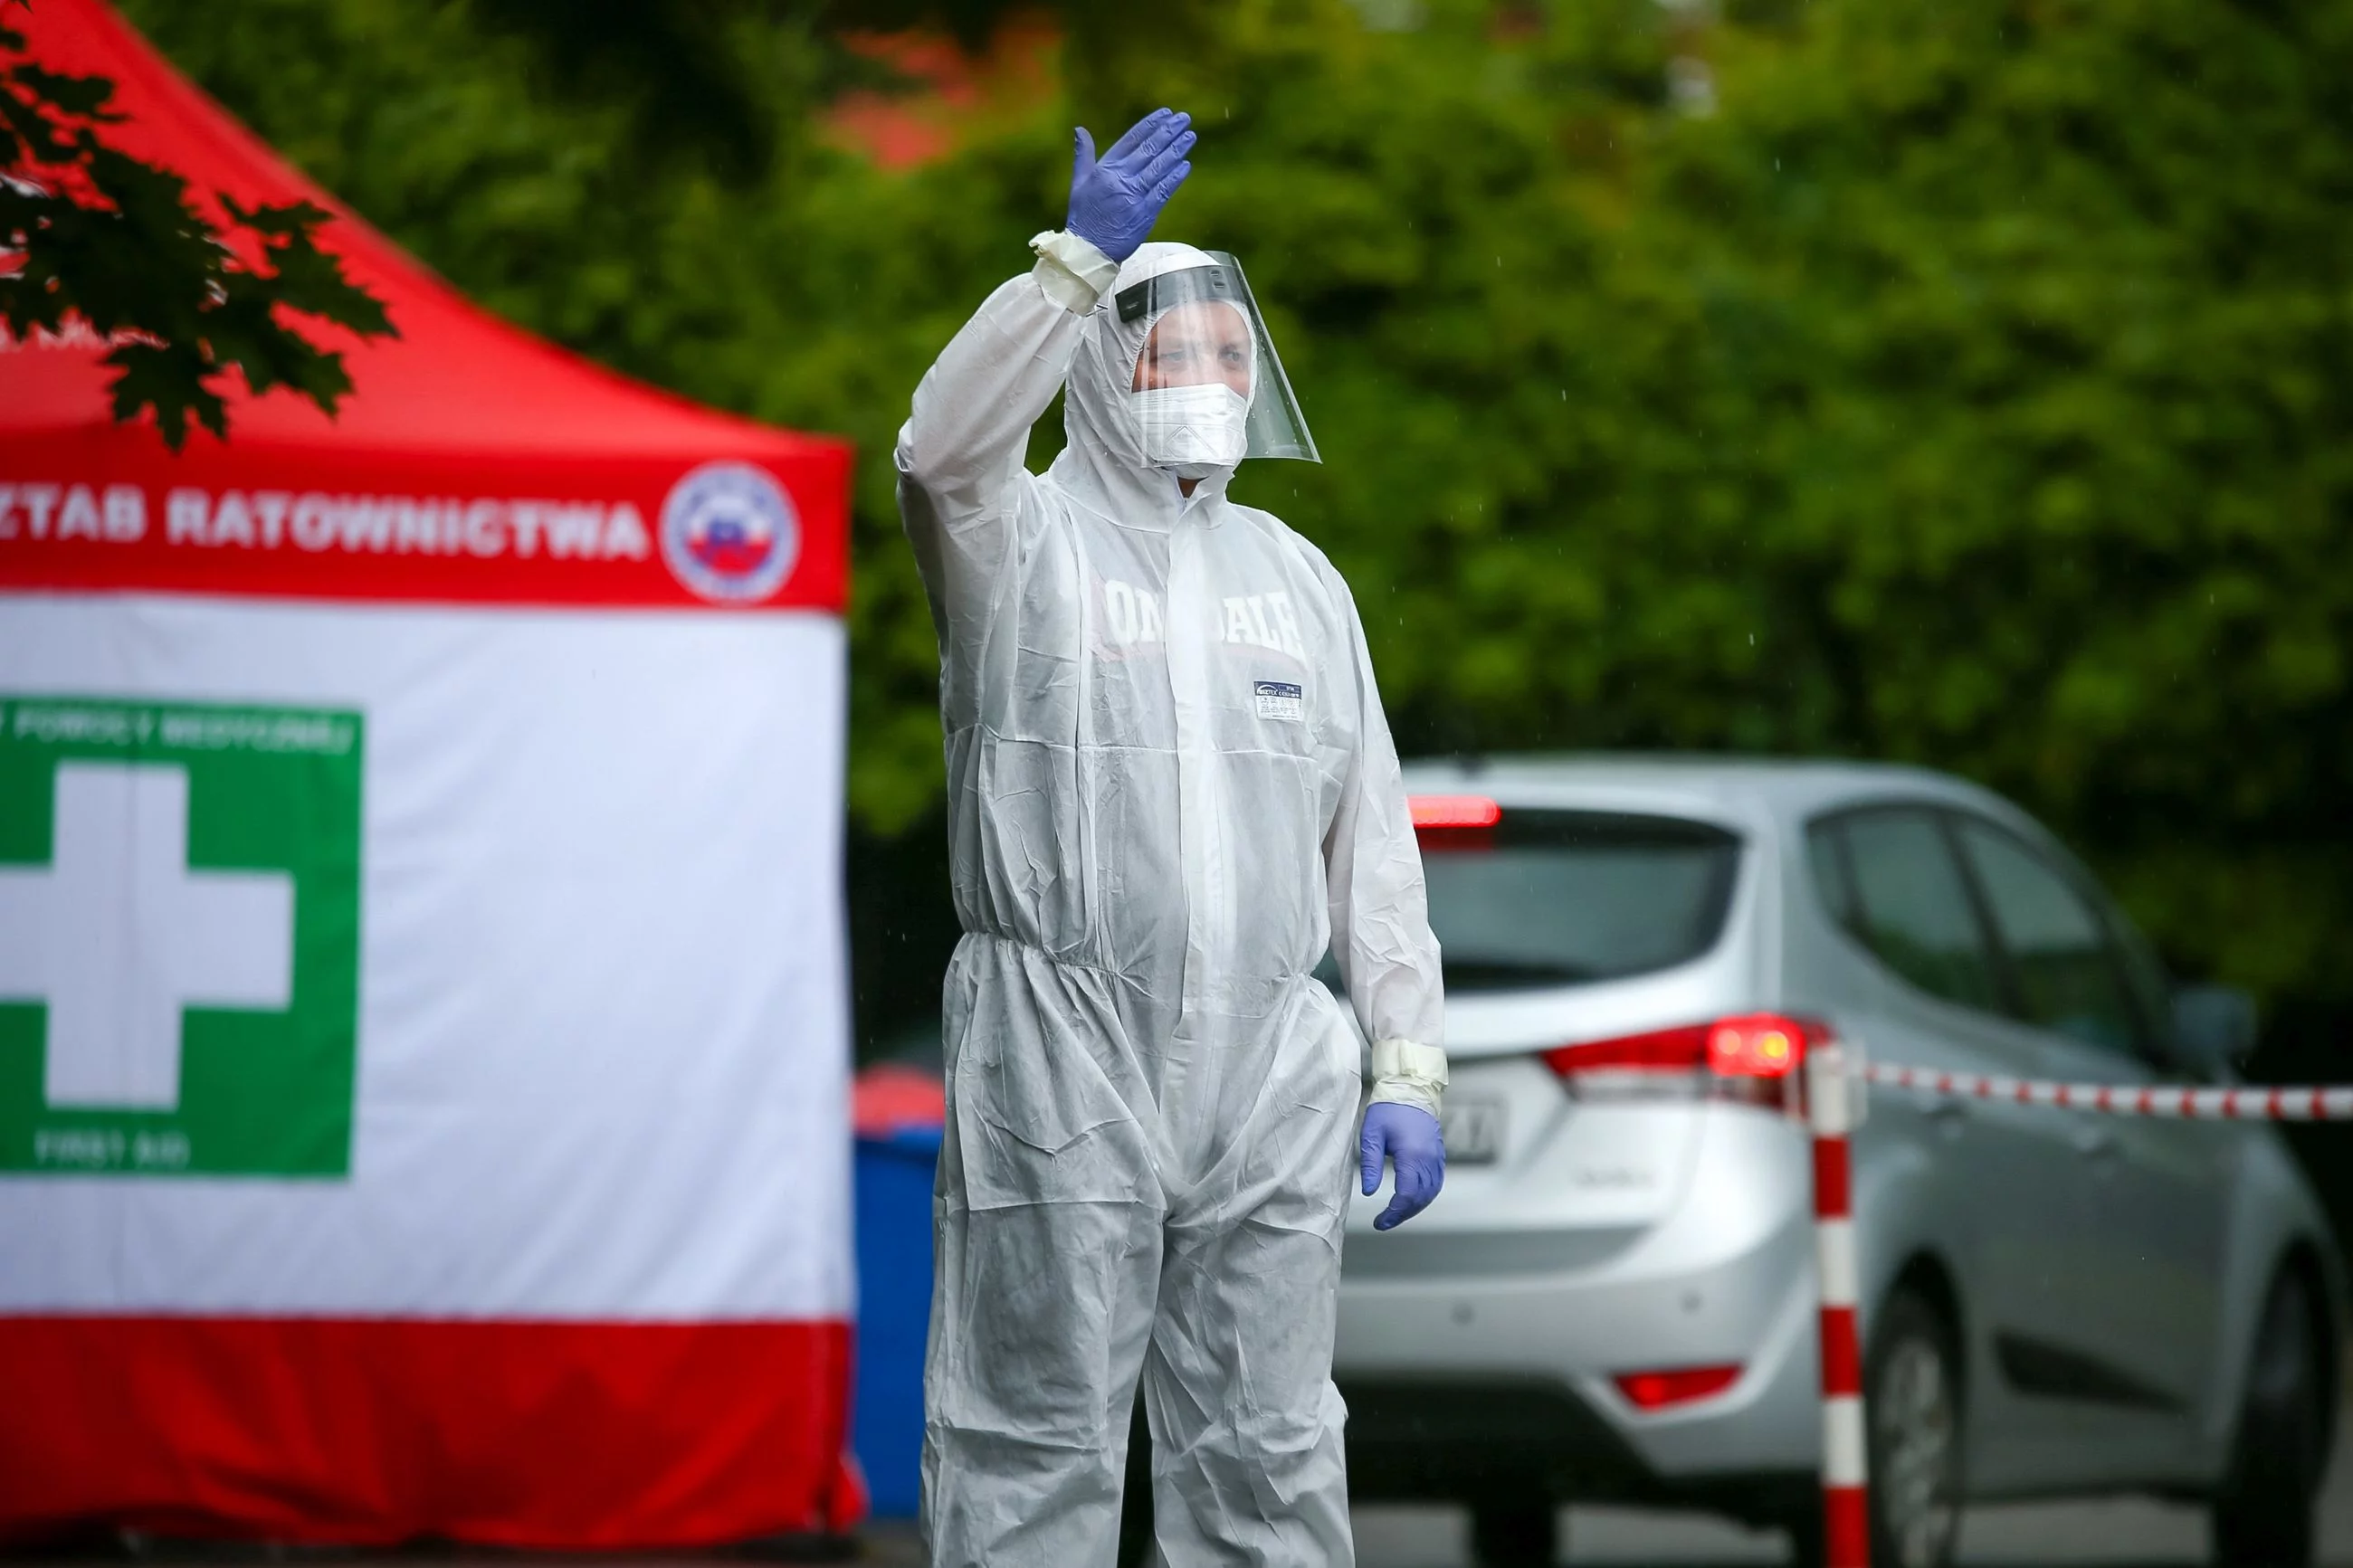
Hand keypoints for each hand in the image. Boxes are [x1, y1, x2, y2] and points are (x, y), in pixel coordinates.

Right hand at [1066, 108, 1195, 262]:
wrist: (1088, 250)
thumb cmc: (1083, 216)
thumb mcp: (1078, 182)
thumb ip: (1083, 154)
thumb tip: (1080, 129)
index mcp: (1105, 169)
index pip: (1131, 140)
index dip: (1150, 125)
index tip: (1165, 113)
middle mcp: (1120, 179)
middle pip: (1149, 150)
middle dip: (1169, 132)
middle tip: (1184, 119)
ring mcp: (1134, 196)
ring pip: (1159, 167)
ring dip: (1177, 150)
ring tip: (1190, 136)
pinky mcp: (1145, 213)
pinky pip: (1163, 191)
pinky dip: (1175, 177)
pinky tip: (1186, 165)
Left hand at [1360, 1102, 1444, 1230]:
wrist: (1410, 1088)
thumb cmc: (1388, 1109)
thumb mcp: (1372, 1135)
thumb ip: (1371, 1165)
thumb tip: (1369, 1192)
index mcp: (1412, 1155)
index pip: (1407, 1195)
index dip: (1394, 1213)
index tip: (1379, 1221)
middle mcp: (1429, 1158)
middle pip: (1421, 1198)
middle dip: (1403, 1214)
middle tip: (1384, 1222)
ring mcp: (1437, 1156)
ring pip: (1431, 1193)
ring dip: (1415, 1207)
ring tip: (1396, 1213)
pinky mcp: (1439, 1154)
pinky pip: (1436, 1182)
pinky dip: (1425, 1196)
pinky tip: (1413, 1199)